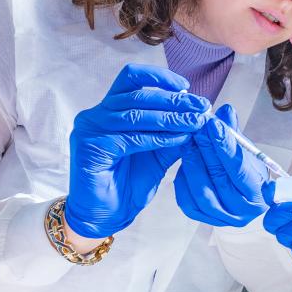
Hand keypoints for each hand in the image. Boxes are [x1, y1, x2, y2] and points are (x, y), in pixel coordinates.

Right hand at [66, 64, 209, 238]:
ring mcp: (90, 129)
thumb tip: (197, 113)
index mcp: (109, 109)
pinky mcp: (90, 146)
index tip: (186, 86)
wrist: (105, 214)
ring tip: (195, 122)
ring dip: (170, 117)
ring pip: (135, 114)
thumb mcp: (157, 152)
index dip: (159, 77)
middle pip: (138, 95)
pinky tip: (179, 138)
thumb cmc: (128, 182)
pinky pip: (130, 137)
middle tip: (201, 106)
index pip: (131, 78)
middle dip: (174, 100)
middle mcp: (96, 114)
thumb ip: (171, 132)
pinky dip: (158, 137)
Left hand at [174, 104, 269, 225]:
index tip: (213, 125)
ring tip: (188, 142)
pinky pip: (188, 201)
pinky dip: (184, 181)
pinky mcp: (202, 219)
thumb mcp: (245, 151)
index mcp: (259, 194)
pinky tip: (184, 162)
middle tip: (197, 127)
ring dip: (193, 164)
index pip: (240, 169)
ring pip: (202, 192)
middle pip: (220, 179)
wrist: (240, 194)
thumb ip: (234, 133)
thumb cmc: (246, 170)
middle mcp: (243, 211)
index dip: (225, 146)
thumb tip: (225, 111)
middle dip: (206, 150)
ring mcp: (222, 218)